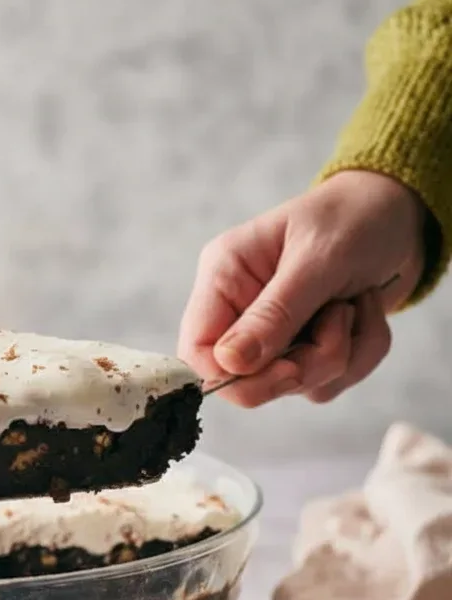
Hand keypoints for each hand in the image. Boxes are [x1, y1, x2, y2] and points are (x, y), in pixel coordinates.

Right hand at [177, 170, 427, 405]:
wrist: (401, 214)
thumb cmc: (354, 218)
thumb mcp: (317, 259)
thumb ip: (274, 314)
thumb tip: (230, 363)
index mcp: (224, 277)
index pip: (197, 352)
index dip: (234, 377)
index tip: (287, 370)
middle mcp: (240, 311)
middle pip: (248, 382)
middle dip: (306, 363)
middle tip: (340, 321)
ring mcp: (274, 336)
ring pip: (295, 386)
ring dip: (342, 354)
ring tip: (356, 303)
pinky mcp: (306, 351)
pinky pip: (327, 383)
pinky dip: (361, 353)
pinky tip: (365, 312)